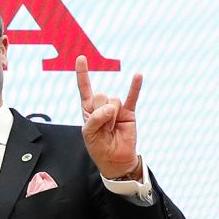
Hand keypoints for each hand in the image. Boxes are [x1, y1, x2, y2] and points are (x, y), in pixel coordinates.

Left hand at [76, 55, 143, 181]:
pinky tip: (138, 75)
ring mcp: (116, 108)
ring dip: (112, 117)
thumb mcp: (89, 134)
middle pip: (101, 95)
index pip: (84, 89)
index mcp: (88, 109)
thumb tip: (112, 107)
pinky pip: (132, 97)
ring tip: (112, 128)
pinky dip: (135, 86)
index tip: (80, 58)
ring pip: (113, 100)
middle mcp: (102, 106)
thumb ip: (96, 118)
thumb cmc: (99, 147)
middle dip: (101, 112)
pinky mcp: (129, 112)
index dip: (82, 74)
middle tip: (103, 126)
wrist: (115, 160)